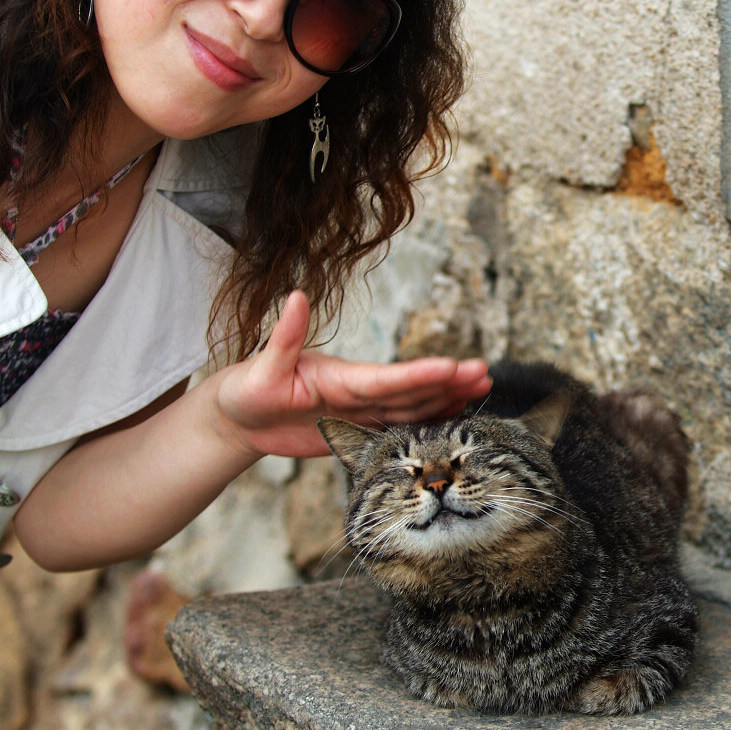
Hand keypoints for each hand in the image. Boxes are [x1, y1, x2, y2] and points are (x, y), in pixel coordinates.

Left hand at [215, 291, 491, 458]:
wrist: (240, 419)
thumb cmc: (245, 389)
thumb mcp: (261, 366)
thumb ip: (284, 338)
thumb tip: (296, 296)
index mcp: (339, 377)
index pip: (384, 377)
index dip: (417, 375)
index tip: (451, 366)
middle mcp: (356, 391)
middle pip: (407, 389)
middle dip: (445, 381)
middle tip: (483, 373)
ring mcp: (359, 411)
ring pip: (409, 407)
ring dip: (443, 398)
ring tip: (479, 388)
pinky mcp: (356, 431)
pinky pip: (395, 428)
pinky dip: (424, 420)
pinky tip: (448, 414)